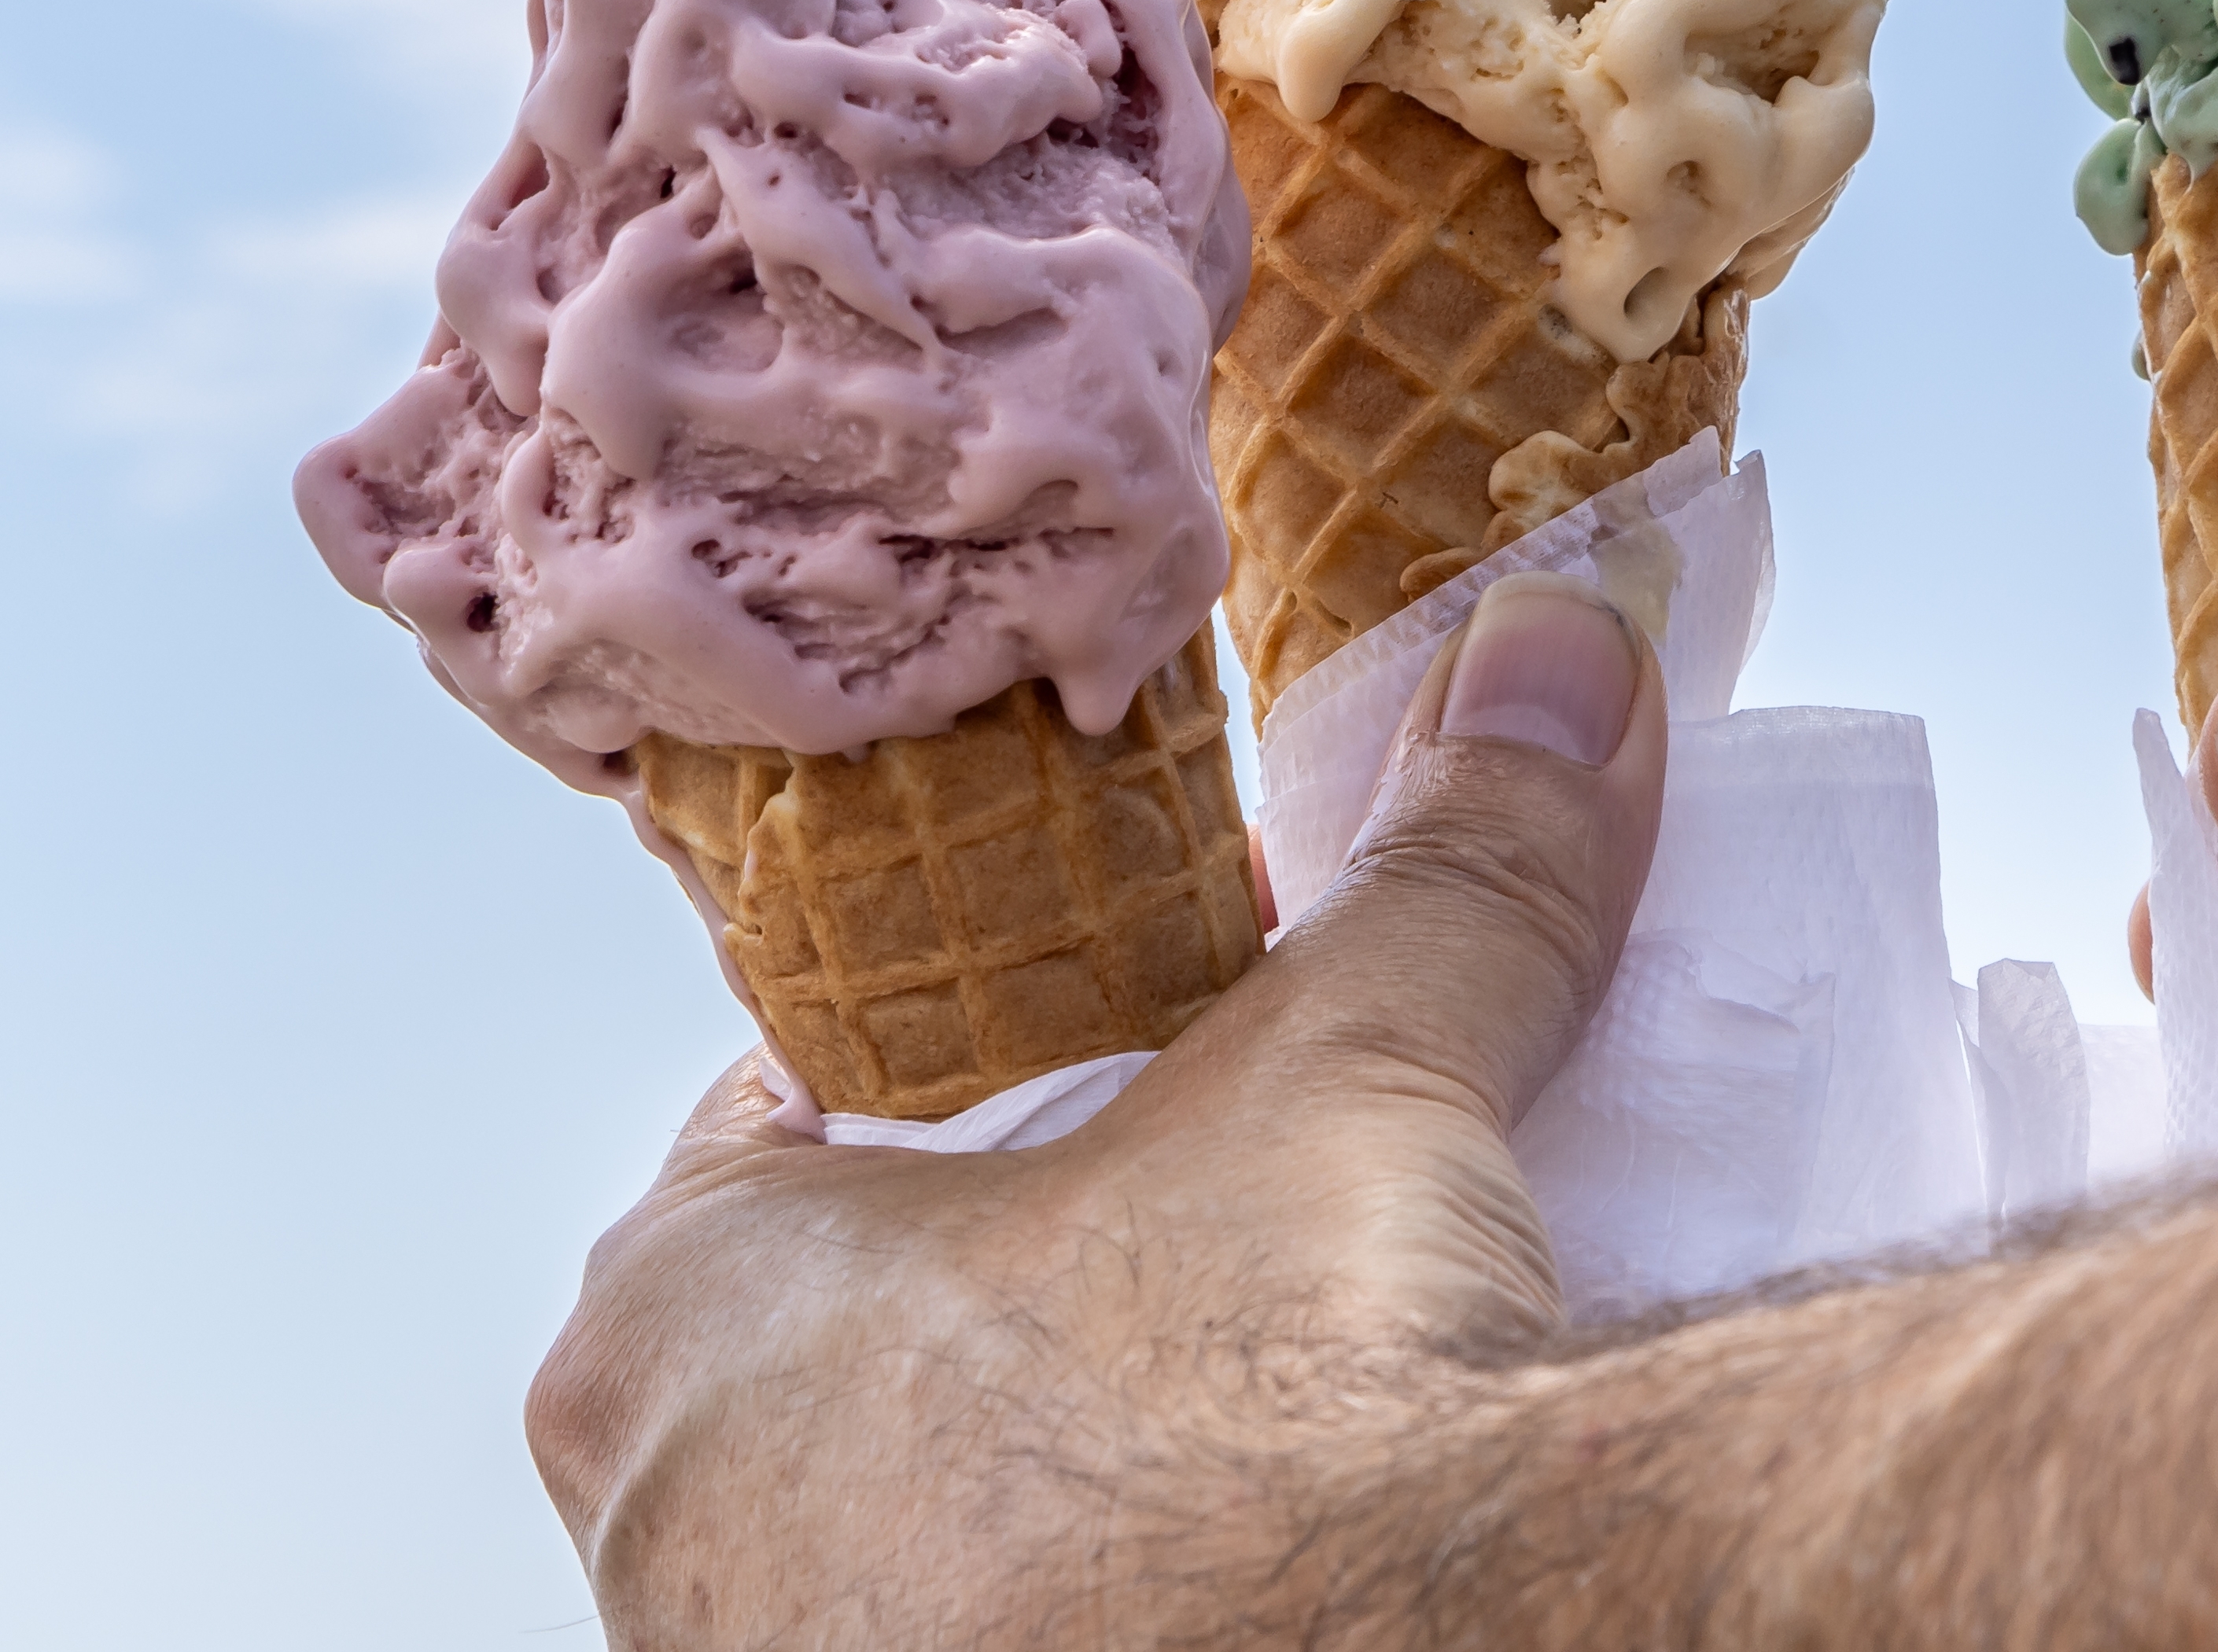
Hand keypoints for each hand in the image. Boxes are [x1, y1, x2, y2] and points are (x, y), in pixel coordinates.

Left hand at [523, 573, 1665, 1646]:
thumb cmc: (1267, 1412)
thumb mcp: (1360, 1068)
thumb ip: (1443, 865)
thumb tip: (1546, 660)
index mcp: (678, 1317)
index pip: (814, 1111)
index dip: (1009, 1041)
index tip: (1153, 1039)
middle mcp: (670, 1534)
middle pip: (869, 1312)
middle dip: (1038, 1253)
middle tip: (1227, 1211)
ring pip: (928, 1496)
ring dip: (1069, 1434)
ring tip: (1263, 1379)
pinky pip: (1003, 1619)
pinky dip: (1104, 1578)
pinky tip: (1253, 1540)